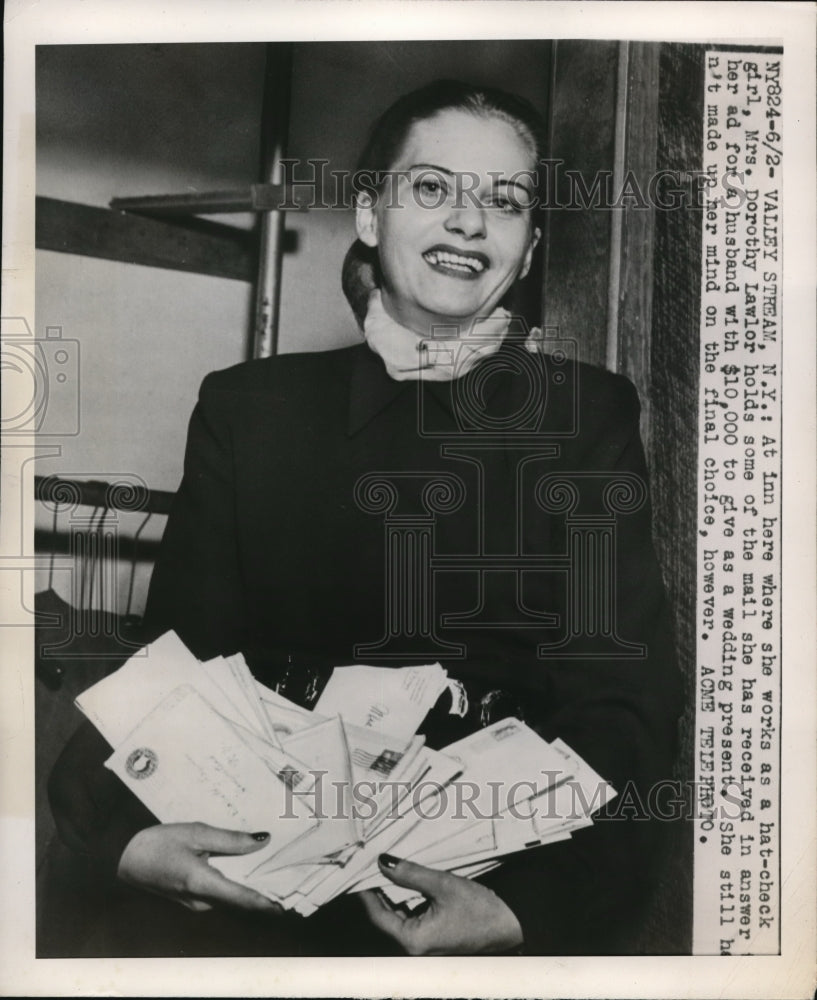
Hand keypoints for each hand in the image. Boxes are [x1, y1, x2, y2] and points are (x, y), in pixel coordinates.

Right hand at [117, 822, 282, 913]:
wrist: (123, 859)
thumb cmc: (157, 843)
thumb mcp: (195, 832)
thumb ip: (230, 839)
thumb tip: (262, 840)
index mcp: (201, 884)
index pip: (243, 898)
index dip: (269, 900)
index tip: (291, 899)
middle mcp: (202, 901)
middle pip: (242, 897)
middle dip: (266, 885)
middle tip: (293, 869)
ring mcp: (197, 902)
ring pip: (233, 894)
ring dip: (253, 882)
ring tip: (280, 862)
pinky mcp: (194, 898)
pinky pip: (222, 891)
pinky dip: (238, 880)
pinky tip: (252, 863)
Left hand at [359, 854, 522, 954]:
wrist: (511, 927)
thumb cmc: (481, 911)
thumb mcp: (443, 885)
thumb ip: (410, 874)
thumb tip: (383, 863)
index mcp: (413, 940)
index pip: (377, 914)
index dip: (365, 891)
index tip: (356, 870)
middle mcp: (415, 946)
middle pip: (386, 915)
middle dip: (378, 889)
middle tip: (369, 863)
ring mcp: (424, 942)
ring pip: (398, 914)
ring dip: (391, 893)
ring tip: (384, 867)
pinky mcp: (433, 936)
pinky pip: (411, 916)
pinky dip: (405, 899)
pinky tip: (405, 881)